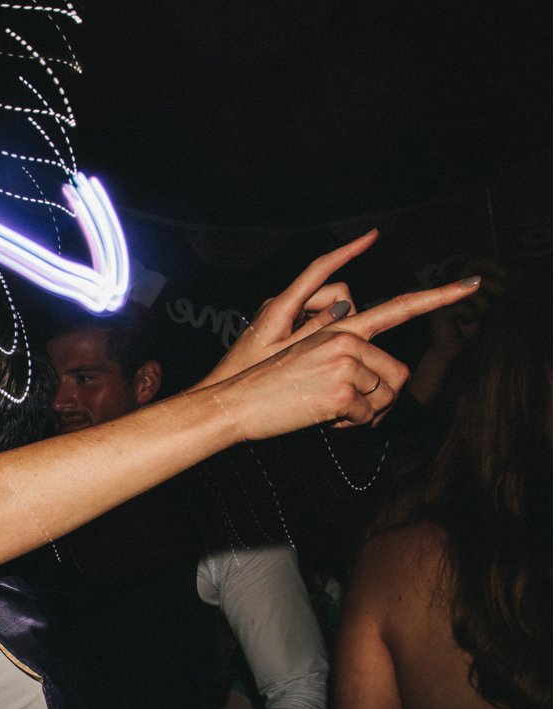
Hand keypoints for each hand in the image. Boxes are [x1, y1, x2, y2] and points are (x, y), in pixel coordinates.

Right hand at [198, 237, 481, 432]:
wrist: (235, 402)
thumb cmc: (268, 385)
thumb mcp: (306, 356)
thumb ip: (347, 355)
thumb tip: (381, 379)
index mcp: (341, 327)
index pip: (400, 307)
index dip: (442, 295)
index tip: (474, 283)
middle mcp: (348, 338)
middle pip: (397, 373)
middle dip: (382, 398)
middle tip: (354, 409)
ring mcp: (346, 363)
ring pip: (384, 398)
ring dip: (363, 413)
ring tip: (328, 410)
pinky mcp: (342, 390)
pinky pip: (366, 416)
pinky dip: (348, 425)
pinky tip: (320, 417)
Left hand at [200, 231, 376, 387]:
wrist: (229, 395)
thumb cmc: (249, 376)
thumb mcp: (286, 355)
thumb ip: (316, 331)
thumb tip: (343, 309)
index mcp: (281, 305)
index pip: (319, 269)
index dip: (347, 251)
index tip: (371, 236)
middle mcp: (283, 303)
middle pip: (333, 293)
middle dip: (343, 314)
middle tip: (329, 345)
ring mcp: (285, 314)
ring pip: (329, 308)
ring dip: (334, 326)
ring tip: (314, 353)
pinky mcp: (285, 324)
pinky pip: (317, 319)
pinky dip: (323, 331)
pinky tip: (311, 353)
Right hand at [425, 259, 503, 352]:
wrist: (451, 353)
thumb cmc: (470, 331)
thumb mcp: (490, 308)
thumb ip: (499, 291)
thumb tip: (518, 273)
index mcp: (461, 284)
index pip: (475, 262)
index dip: (491, 264)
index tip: (507, 274)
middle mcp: (450, 287)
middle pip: (475, 271)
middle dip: (496, 285)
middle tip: (504, 296)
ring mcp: (443, 298)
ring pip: (472, 290)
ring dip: (484, 305)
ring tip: (481, 316)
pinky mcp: (440, 312)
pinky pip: (464, 307)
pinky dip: (472, 316)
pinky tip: (466, 323)